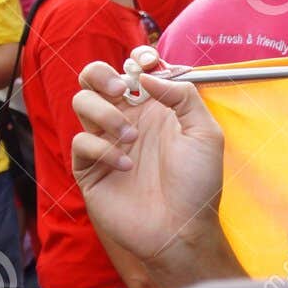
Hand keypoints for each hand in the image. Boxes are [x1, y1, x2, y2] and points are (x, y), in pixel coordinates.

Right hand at [71, 54, 236, 287]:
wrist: (180, 229)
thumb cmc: (198, 185)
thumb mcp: (205, 134)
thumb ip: (184, 96)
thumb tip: (150, 76)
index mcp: (157, 109)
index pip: (136, 70)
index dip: (138, 58)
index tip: (146, 64)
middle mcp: (129, 120)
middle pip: (96, 78)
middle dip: (103, 75)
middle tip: (123, 91)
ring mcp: (107, 141)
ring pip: (82, 102)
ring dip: (105, 113)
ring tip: (131, 138)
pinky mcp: (89, 167)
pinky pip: (81, 141)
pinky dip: (101, 149)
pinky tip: (125, 167)